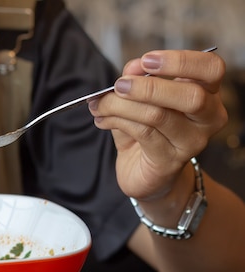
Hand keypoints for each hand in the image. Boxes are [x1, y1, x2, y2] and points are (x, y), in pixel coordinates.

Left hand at [88, 49, 226, 200]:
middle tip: (119, 85)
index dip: (180, 61)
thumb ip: (138, 80)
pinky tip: (101, 119)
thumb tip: (133, 67)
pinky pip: (143, 133)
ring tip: (99, 105)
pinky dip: (117, 121)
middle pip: (191, 96)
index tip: (146, 61)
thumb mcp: (139, 100)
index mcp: (207, 93)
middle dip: (148, 87)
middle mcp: (208, 118)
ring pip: (158, 115)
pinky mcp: (170, 161)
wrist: (145, 174)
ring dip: (121, 106)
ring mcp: (192, 142)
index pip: (210, 69)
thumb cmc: (146, 131)